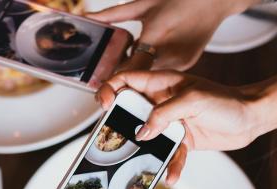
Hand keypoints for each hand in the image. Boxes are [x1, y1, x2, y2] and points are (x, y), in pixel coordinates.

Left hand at [87, 0, 257, 69]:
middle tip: (112, 79)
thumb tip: (88, 17)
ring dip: (140, 72)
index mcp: (155, 38)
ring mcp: (180, 62)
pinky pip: (164, 72)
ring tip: (137, 60)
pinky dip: (155, 67)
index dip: (112, 84)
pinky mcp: (188, 64)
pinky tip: (156, 54)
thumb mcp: (143, 4)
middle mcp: (169, 55)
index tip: (101, 92)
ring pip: (151, 76)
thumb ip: (113, 15)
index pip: (126, 71)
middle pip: (138, 77)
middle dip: (125, 77)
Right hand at [96, 70, 267, 183]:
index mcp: (162, 84)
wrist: (252, 119)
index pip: (127, 80)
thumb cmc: (227, 102)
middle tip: (112, 138)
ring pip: (146, 137)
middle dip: (118, 125)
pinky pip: (168, 154)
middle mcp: (161, 103)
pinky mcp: (180, 140)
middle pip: (130, 111)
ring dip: (142, 151)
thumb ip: (164, 114)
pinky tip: (171, 176)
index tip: (105, 104)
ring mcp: (169, 122)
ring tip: (136, 162)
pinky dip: (169, 166)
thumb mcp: (193, 101)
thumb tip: (142, 132)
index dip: (111, 88)